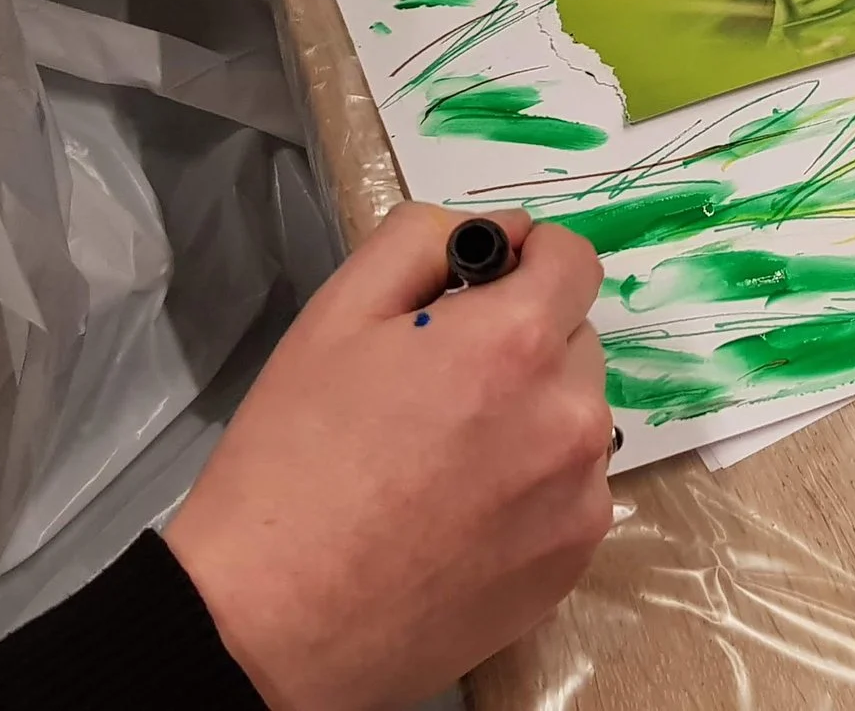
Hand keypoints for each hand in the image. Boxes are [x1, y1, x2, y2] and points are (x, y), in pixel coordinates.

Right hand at [164, 205, 613, 710]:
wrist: (274, 622)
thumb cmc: (291, 463)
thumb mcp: (334, 316)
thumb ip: (422, 243)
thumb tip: (493, 232)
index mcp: (515, 342)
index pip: (574, 259)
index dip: (527, 259)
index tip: (484, 286)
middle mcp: (570, 414)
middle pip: (574, 338)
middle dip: (522, 340)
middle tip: (437, 382)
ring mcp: (581, 494)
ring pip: (575, 415)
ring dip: (531, 412)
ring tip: (443, 454)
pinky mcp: (574, 558)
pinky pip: (574, 487)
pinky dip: (533, 483)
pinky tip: (461, 509)